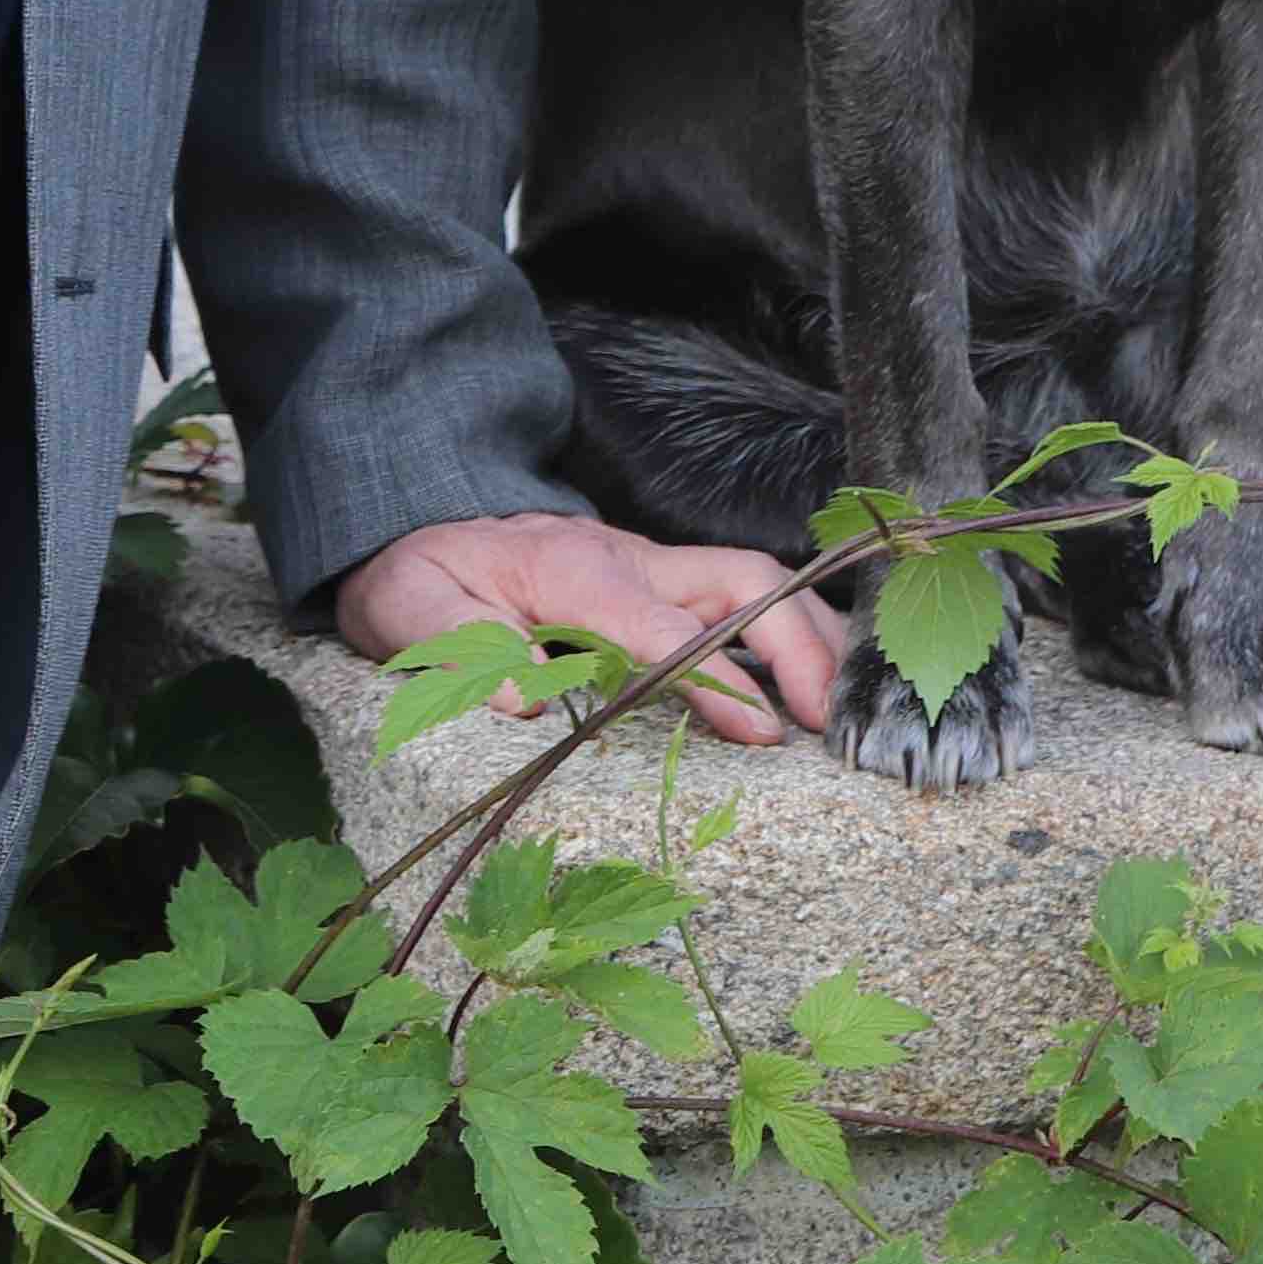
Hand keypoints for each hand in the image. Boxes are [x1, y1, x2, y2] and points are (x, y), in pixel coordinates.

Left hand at [335, 512, 843, 746]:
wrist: (422, 532)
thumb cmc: (426, 581)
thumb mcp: (416, 613)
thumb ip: (461, 651)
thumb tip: (520, 700)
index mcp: (573, 571)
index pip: (660, 625)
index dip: (714, 676)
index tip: (759, 731)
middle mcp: (627, 560)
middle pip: (737, 579)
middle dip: (795, 642)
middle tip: (830, 724)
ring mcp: (652, 568)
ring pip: (754, 582)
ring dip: (810, 637)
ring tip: (846, 713)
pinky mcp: (663, 585)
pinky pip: (742, 599)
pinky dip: (792, 634)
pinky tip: (823, 683)